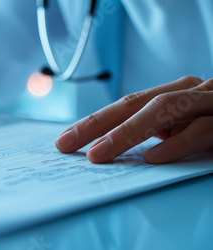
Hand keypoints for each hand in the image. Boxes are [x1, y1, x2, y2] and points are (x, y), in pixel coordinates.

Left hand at [56, 76, 212, 163]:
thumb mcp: (184, 125)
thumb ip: (156, 131)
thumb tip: (111, 148)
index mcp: (175, 93)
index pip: (125, 105)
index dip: (93, 121)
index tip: (64, 141)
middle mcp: (191, 92)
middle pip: (136, 104)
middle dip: (97, 124)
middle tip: (66, 144)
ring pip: (165, 110)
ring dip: (128, 132)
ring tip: (99, 153)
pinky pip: (204, 130)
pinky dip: (178, 143)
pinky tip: (153, 158)